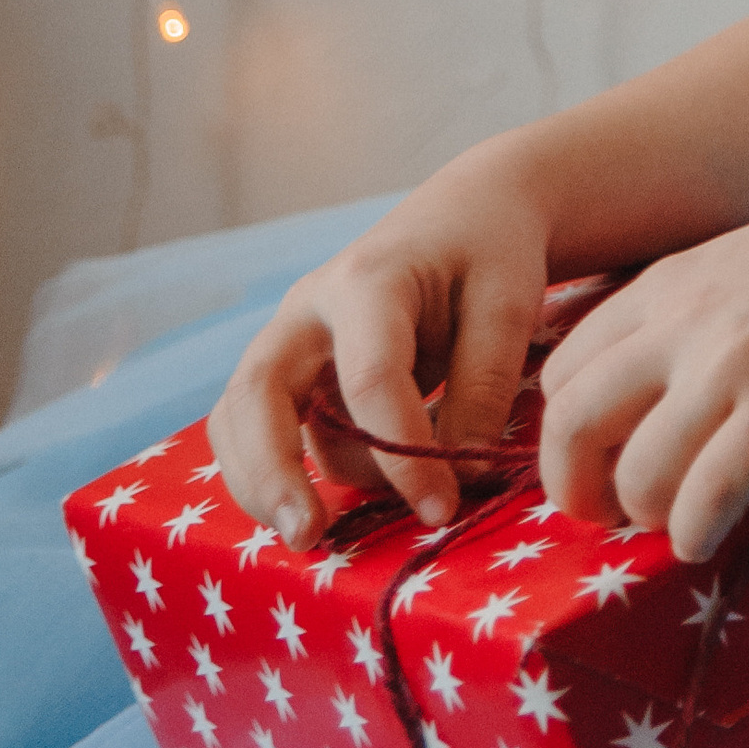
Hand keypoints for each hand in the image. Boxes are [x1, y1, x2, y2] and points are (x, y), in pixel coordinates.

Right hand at [208, 148, 556, 545]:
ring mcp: (293, 338)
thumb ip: (484, 388)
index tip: (441, 509)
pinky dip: (269, 471)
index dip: (401, 455)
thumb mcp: (508, 304)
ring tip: (314, 533)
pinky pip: (257, 427)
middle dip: (270, 473)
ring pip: (240, 416)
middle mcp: (310, 308)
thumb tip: (455, 473)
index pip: (371, 379)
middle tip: (308, 536)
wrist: (468, 211)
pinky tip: (314, 506)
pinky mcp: (294, 369)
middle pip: (257, 392)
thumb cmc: (491, 251)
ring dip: (264, 480)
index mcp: (368, 279)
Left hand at [536, 175, 748, 564]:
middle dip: (572, 485)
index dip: (565, 428)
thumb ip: (689, 311)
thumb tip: (648, 377)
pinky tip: (707, 538)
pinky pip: (703, 499)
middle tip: (604, 513)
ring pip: (632, 471)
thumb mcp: (745, 264)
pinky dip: (692, 534)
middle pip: (571, 421)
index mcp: (669, 284)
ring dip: (642, 513)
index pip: (562, 367)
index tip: (594, 459)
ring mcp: (729, 370)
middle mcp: (682, 323)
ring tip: (673, 520)